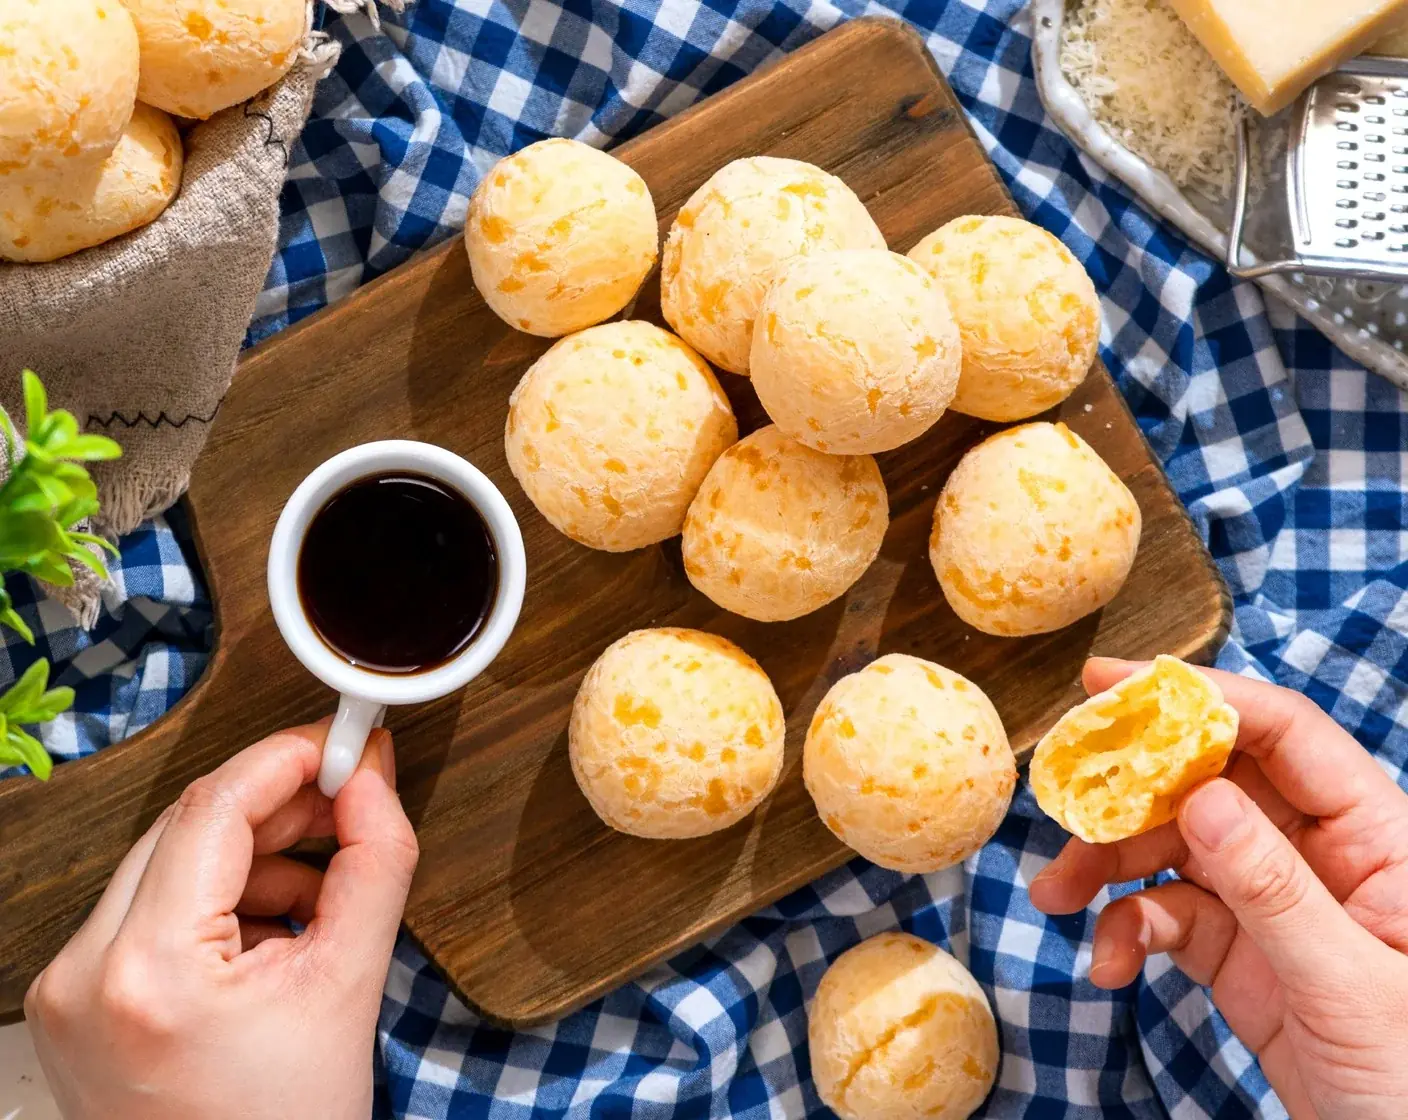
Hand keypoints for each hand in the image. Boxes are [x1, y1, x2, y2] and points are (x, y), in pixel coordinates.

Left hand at [24, 722, 418, 1119]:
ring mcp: (66, 990)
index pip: (213, 807)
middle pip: (187, 827)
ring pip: (168, 862)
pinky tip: (274, 931)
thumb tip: (371, 778)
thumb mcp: (351, 986)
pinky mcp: (73, 1000)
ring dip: (253, 857)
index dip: (290, 759)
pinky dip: (218, 900)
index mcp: (148, 971)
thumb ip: (375, 862)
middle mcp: (83, 974)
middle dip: (278, 808)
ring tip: (320, 894)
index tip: (346, 744)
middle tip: (350, 802)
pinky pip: (149, 908)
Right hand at [1031, 659, 1407, 1118]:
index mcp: (1379, 839)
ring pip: (1174, 849)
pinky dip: (1126, 932)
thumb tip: (1201, 797)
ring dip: (1109, 867)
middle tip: (1060, 800)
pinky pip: (1167, 916)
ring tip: (1054, 897)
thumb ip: (1274, 889)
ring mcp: (1275, 905)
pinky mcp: (1239, 954)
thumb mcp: (1351, 986)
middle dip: (1129, 795)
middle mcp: (1322, 856)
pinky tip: (1109, 964)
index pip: (1284, 736)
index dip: (1199, 698)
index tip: (1110, 683)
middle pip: (1209, 785)